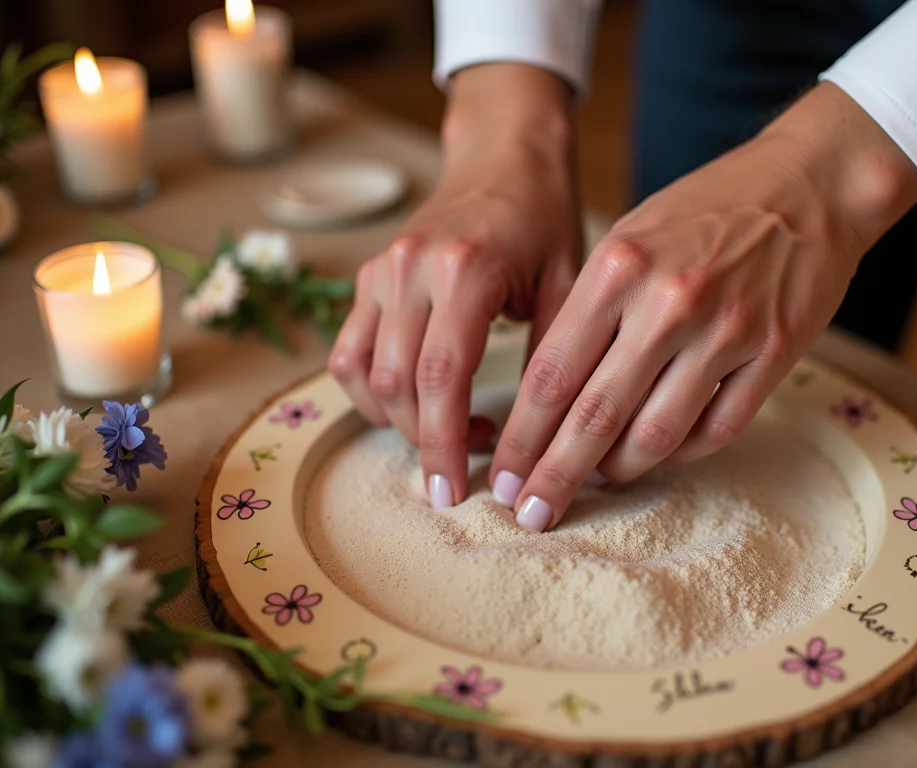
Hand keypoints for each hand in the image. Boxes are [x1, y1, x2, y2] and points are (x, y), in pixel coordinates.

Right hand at [329, 64, 581, 508]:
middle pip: (397, 384)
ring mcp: (382, 271)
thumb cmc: (545, 217)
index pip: (441, 377)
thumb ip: (551, 357)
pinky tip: (409, 407)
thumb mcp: (568, 283)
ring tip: (448, 438)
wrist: (505, 154)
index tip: (456, 491)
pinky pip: (348, 350)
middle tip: (464, 471)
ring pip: (364, 373)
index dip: (444, 443)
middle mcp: (411, 270)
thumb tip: (542, 442)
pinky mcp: (369, 277)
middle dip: (424, 443)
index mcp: (465, 270)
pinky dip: (369, 392)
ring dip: (398, 422)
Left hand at [489, 82, 916, 530]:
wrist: (810, 181)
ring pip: (656, 435)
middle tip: (530, 513)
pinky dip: (681, 454)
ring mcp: (725, 331)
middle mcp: (668, 302)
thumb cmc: (709, 208)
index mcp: (619, 267)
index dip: (522, 435)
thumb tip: (553, 396)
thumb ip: (593, 308)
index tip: (503, 473)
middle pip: (594, 416)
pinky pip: (717, 429)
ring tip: (595, 485)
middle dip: (555, 476)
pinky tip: (659, 457)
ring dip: (619, 471)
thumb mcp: (631, 235)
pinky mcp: (773, 353)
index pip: (552, 373)